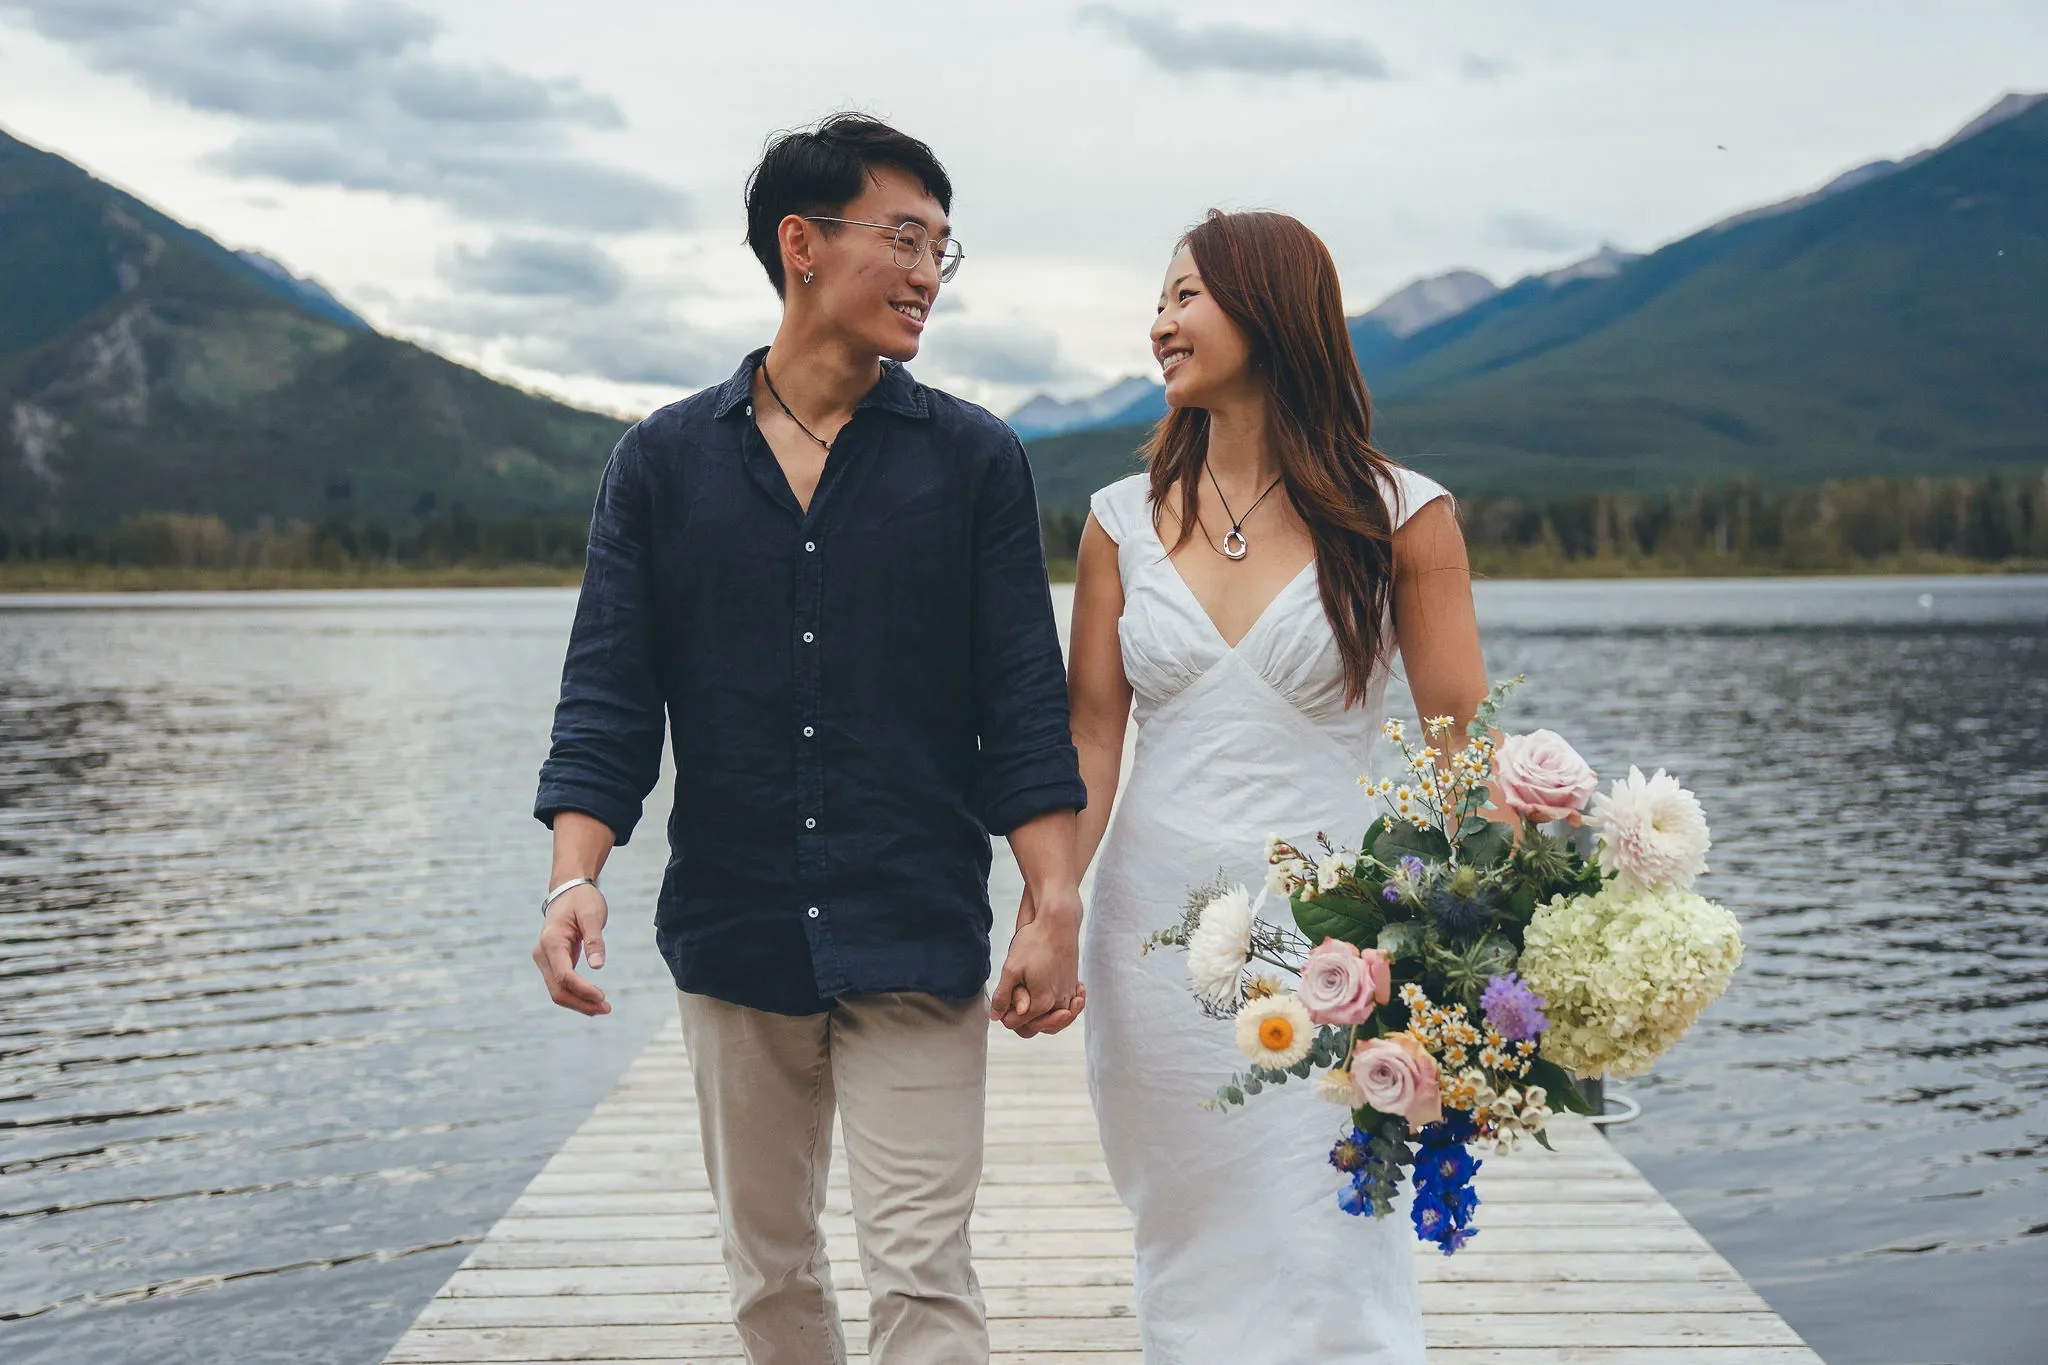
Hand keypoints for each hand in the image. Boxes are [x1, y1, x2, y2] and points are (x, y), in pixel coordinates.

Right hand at [532, 883, 611, 1015]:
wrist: (568, 890)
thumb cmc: (581, 900)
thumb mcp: (592, 915)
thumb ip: (594, 940)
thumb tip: (598, 966)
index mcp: (551, 941)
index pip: (564, 976)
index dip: (583, 990)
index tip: (603, 998)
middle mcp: (542, 954)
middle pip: (557, 990)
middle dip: (581, 1003)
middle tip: (606, 1009)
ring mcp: (545, 959)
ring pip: (557, 991)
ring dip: (579, 1003)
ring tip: (603, 1008)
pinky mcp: (552, 962)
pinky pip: (561, 984)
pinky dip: (576, 995)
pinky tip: (593, 1000)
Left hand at [990, 887, 1083, 1036]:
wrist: (1059, 923)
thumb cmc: (1035, 943)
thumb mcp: (1011, 969)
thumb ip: (1004, 996)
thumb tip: (996, 1016)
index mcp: (1041, 1003)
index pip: (1016, 1023)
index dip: (1004, 1015)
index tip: (1001, 1000)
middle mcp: (1058, 1004)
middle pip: (1037, 1027)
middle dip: (1023, 1020)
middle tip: (1013, 1005)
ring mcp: (1068, 996)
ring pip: (1055, 1021)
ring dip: (1044, 1019)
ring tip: (1032, 1008)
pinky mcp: (1073, 987)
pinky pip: (1068, 1008)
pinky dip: (1064, 1009)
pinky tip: (1054, 1001)